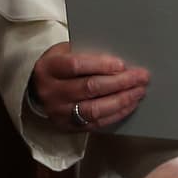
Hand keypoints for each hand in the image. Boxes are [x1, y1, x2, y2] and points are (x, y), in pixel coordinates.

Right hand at [31, 42, 150, 130]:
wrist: (36, 89)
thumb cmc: (58, 65)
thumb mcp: (65, 51)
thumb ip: (86, 53)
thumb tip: (119, 59)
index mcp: (49, 68)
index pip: (76, 66)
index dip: (100, 65)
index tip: (122, 64)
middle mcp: (52, 92)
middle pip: (89, 88)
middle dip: (119, 82)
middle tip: (141, 77)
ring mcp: (59, 112)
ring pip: (94, 109)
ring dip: (121, 100)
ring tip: (139, 92)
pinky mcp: (68, 127)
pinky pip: (96, 123)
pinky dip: (116, 114)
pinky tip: (130, 105)